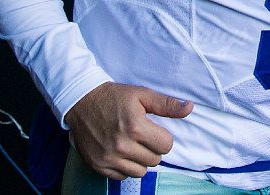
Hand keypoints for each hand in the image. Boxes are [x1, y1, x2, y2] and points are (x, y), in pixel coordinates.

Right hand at [64, 82, 192, 179]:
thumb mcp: (141, 94)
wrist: (80, 101)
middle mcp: (122, 145)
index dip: (162, 137)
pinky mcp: (99, 165)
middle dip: (152, 148)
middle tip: (140, 135)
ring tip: (131, 144)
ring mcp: (109, 158)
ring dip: (140, 160)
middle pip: (155, 160)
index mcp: (135, 127)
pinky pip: (123, 176)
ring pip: (141, 172)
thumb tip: (189, 108)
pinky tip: (119, 151)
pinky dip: (125, 166)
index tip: (152, 129)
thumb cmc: (113, 96)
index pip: (166, 146)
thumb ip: (166, 104)